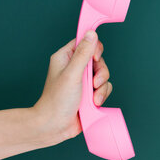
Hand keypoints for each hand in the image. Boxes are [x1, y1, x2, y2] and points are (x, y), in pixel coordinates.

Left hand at [32, 30, 112, 145]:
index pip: (84, 42)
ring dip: (101, 87)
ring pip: (103, 74)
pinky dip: (102, 95)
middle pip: (97, 59)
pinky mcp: (89, 93)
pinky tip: (94, 103)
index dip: (93, 48)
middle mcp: (74, 67)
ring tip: (94, 97)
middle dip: (100, 72)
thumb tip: (91, 33)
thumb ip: (83, 53)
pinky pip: (104, 88)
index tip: (95, 59)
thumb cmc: (57, 100)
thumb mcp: (72, 74)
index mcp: (65, 57)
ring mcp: (82, 81)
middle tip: (94, 83)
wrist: (55, 126)